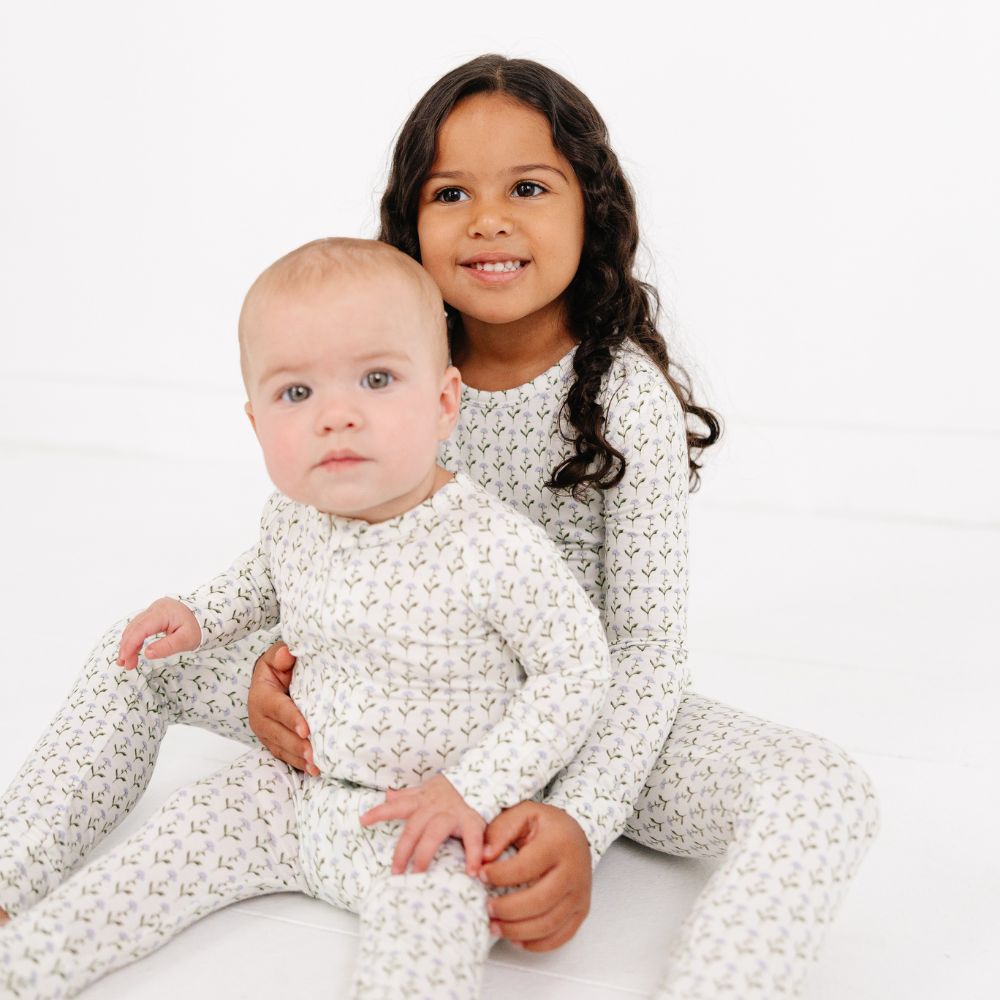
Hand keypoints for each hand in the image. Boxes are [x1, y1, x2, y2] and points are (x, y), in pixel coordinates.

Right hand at [117, 598, 199, 669]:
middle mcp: (155, 608)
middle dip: (127, 647)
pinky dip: (134, 639)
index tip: (125, 660)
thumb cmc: (197, 628)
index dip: (130, 645)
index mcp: (163, 612)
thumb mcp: (187, 640)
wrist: (206, 616)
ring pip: (134, 627)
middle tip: (125, 665)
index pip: (141, 629)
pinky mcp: (153, 614)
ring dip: (128, 644)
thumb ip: (167, 647)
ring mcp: (154, 609)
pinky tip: (132, 652)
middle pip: (135, 628)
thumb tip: (147, 654)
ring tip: (126, 662)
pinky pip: (139, 626)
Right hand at [248, 642, 316, 775]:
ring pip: (282, 749)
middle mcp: (260, 718)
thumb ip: (282, 654)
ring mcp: (266, 733)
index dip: (291, 718)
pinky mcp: (274, 743)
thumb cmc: (280, 666)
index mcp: (261, 695)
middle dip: (297, 746)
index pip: (277, 708)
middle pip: (279, 734)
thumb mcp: (278, 656)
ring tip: (317, 766)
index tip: (306, 730)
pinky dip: (299, 764)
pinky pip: (285, 756)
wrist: (272, 679)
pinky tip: (314, 770)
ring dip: (299, 759)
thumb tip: (287, 653)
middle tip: (315, 754)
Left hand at [359, 774, 485, 876]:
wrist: (481, 778)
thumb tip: (387, 794)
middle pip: (414, 828)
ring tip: (418, 874)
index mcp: (422, 800)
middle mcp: (434, 807)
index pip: (397, 805)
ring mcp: (453, 814)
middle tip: (395, 872)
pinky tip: (471, 872)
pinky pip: (472, 839)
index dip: (379, 812)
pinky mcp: (472, 821)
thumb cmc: (450, 789)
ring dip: (425, 853)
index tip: (362, 821)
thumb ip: (408, 794)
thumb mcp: (427, 788)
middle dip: (403, 850)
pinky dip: (472, 855)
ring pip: (434, 833)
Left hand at [481, 801, 591, 950]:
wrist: (575, 833)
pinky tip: (516, 938)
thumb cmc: (546, 825)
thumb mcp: (522, 814)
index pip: (526, 867)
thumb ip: (500, 831)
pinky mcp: (581, 910)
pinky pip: (561, 936)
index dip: (500, 875)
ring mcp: (580, 893)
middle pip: (540, 901)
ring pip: (549, 923)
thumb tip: (482, 858)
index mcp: (558, 843)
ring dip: (518, 931)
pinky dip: (537, 944)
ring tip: (495, 926)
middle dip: (508, 909)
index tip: (480, 875)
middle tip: (487, 909)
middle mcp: (574, 870)